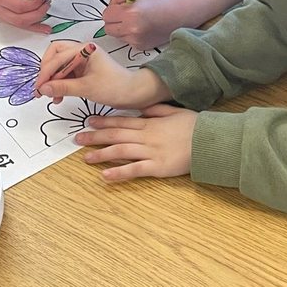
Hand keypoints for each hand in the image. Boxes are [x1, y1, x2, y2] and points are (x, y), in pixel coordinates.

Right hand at [0, 0, 51, 32]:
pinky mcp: (4, 19)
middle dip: (38, 14)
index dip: (35, 4)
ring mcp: (0, 16)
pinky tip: (41, 29)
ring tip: (47, 24)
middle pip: (21, 20)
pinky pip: (19, 26)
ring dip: (36, 24)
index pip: (20, 6)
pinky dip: (32, 28)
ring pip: (20, 25)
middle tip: (47, 5)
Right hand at [35, 40, 169, 108]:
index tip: (39, 87)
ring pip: (59, 66)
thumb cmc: (116, 87)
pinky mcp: (84, 70)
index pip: (57, 56)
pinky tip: (59, 96)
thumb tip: (43, 88)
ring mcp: (83, 60)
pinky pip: (66, 74)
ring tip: (50, 96)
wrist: (134, 94)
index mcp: (85, 49)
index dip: (45, 72)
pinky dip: (60, 84)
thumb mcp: (87, 88)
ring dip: (52, 80)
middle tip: (41, 88)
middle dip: (47, 71)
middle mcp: (83, 51)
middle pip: (55, 55)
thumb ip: (63, 87)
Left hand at [76, 104, 195, 180]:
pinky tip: (105, 176)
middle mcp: (146, 136)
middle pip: (116, 135)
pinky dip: (118, 173)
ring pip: (120, 151)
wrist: (209, 141)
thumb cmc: (194, 126)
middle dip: (96, 136)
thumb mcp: (174, 111)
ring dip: (101, 154)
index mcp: (149, 123)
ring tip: (86, 158)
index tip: (90, 121)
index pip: (122, 121)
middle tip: (78, 138)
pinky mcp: (157, 167)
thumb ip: (156, 110)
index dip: (104, 121)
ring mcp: (151, 152)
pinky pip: (134, 170)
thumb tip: (141, 109)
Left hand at [101, 0, 175, 49]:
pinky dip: (130, 35)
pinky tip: (140, 28)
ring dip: (121, 29)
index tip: (116, 9)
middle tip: (122, 16)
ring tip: (133, 21)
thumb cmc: (155, 2)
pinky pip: (126, 41)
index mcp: (130, 12)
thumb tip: (108, 8)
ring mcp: (136, 39)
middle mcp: (132, 28)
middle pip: (108, 28)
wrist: (174, 15)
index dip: (111, 11)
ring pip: (116, 36)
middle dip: (113, 21)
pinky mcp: (140, 46)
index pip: (106, 15)